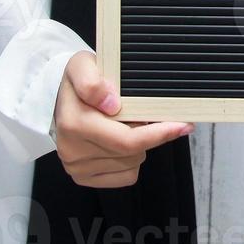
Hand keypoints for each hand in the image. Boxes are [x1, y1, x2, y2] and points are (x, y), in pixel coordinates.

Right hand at [51, 51, 192, 187]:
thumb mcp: (82, 65)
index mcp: (75, 123)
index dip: (158, 134)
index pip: (126, 140)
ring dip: (138, 145)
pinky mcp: (84, 177)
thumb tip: (110, 103)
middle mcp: (72, 149)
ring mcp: (77, 167)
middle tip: (153, 116)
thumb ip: (92, 81)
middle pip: (133, 153)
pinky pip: (125, 176)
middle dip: (150, 135)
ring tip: (126, 124)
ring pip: (131, 164)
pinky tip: (120, 141)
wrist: (62, 98)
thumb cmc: (80, 81)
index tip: (181, 125)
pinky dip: (130, 160)